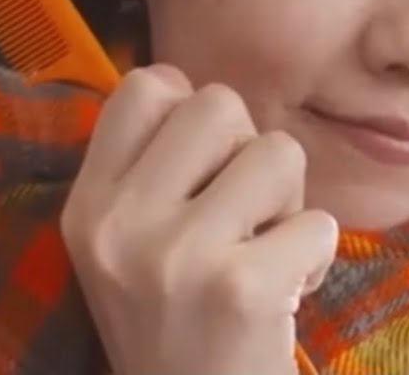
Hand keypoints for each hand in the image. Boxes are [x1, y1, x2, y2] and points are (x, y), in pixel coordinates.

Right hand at [61, 64, 337, 374]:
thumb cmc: (179, 324)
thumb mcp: (129, 247)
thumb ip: (155, 171)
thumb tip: (205, 96)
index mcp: (88, 206)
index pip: (146, 84)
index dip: (192, 112)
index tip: (202, 169)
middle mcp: (121, 225)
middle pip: (220, 102)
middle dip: (249, 152)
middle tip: (242, 216)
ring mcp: (179, 255)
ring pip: (279, 152)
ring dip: (289, 203)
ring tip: (264, 254)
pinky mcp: (242, 288)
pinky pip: (320, 222)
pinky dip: (318, 256)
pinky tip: (286, 295)